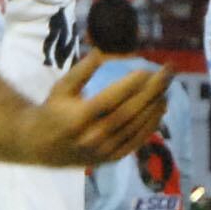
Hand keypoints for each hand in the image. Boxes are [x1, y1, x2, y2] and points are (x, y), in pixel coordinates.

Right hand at [19, 52, 172, 167]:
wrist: (43, 146)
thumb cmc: (54, 111)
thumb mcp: (61, 88)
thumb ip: (81, 71)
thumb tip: (100, 51)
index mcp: (78, 118)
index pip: (110, 100)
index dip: (129, 85)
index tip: (146, 69)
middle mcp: (93, 136)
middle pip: (128, 113)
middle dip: (151, 91)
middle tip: (167, 73)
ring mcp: (104, 150)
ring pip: (135, 128)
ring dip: (154, 107)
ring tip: (167, 88)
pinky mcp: (111, 158)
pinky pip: (135, 142)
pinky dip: (151, 126)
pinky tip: (161, 109)